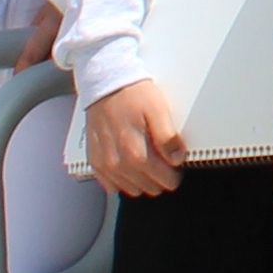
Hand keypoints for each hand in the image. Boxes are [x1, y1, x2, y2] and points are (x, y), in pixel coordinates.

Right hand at [80, 75, 191, 198]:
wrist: (105, 83)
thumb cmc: (133, 95)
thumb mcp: (158, 110)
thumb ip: (168, 137)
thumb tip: (177, 158)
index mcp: (136, 153)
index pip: (164, 180)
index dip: (175, 174)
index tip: (176, 166)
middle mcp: (118, 164)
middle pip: (149, 187)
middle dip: (160, 178)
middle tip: (163, 160)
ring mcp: (104, 165)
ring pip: (132, 189)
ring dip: (143, 180)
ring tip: (147, 160)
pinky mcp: (95, 162)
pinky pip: (112, 185)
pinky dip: (123, 179)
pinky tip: (129, 165)